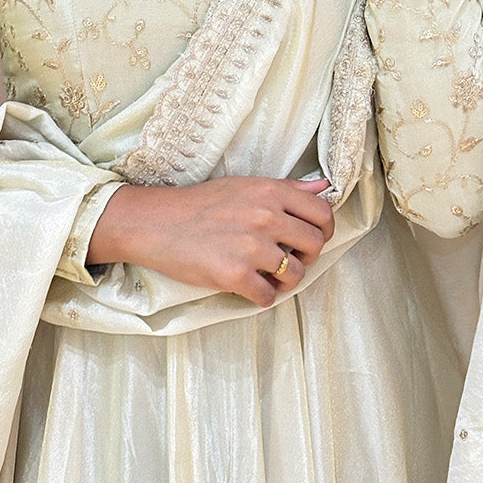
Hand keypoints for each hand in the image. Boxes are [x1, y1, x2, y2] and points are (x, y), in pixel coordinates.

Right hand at [87, 176, 334, 306]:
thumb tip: (324, 187)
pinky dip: (262, 297)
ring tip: (266, 274)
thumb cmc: (202, 204)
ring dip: (284, 280)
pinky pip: (268, 297)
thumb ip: (287, 189)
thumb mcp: (245, 186)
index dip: (323, 230)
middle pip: (315, 245)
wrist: (159, 223)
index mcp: (270, 192)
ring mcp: (251, 247)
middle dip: (307, 258)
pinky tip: (248, 287)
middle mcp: (266, 217)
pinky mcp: (235, 275)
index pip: (322, 213)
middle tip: (289, 259)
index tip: (310, 240)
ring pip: (296, 275)